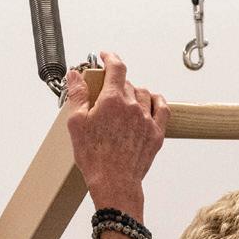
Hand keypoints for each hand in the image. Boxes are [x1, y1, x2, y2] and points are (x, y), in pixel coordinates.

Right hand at [64, 51, 167, 209]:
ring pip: (144, 94)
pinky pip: (162, 108)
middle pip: (127, 83)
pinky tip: (150, 102)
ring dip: (133, 92)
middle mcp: (133, 106)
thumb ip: (77, 94)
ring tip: (123, 101)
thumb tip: (75, 75)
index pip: (117, 67)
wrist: (115, 183)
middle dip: (115, 83)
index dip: (111, 57)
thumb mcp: (76, 122)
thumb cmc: (94, 157)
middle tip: (105, 92)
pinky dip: (156, 101)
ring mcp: (148, 120)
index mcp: (113, 100)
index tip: (105, 56)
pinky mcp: (157, 134)